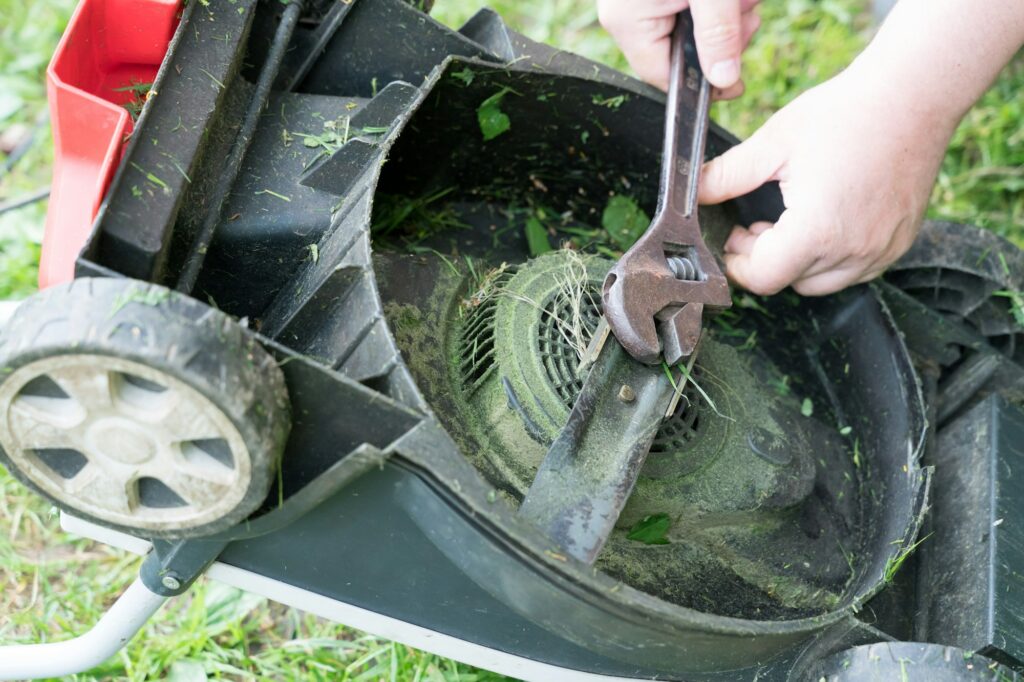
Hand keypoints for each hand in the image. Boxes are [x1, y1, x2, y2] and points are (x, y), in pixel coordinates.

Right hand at [598, 0, 760, 93]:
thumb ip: (718, 34)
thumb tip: (723, 80)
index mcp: (628, 23)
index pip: (664, 76)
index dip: (704, 83)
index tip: (736, 84)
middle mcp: (623, 15)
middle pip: (677, 54)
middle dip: (719, 41)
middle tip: (747, 18)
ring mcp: (633, 1)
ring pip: (685, 30)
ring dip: (720, 19)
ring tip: (741, 0)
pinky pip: (681, 10)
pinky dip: (709, 5)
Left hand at [698, 66, 955, 295]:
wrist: (912, 95)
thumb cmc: (847, 113)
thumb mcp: (773, 143)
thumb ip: (726, 176)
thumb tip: (695, 192)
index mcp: (817, 231)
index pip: (762, 279)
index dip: (738, 264)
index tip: (733, 239)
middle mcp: (853, 251)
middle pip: (789, 281)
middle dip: (764, 259)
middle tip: (756, 224)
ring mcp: (880, 251)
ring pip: (821, 282)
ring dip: (797, 261)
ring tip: (790, 220)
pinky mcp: (898, 244)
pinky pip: (854, 270)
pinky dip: (832, 257)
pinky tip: (824, 219)